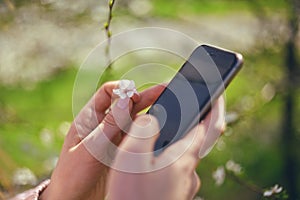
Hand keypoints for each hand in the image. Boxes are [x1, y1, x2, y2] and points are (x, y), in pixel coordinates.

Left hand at [40, 81, 164, 199]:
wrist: (73, 199)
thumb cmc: (72, 175)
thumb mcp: (90, 149)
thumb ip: (109, 125)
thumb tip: (125, 100)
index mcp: (89, 119)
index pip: (107, 93)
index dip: (122, 90)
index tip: (135, 96)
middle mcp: (103, 125)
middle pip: (126, 104)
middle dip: (146, 96)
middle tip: (165, 88)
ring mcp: (113, 137)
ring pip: (134, 120)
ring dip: (151, 111)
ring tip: (169, 102)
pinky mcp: (121, 150)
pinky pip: (137, 136)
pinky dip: (149, 130)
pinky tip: (160, 126)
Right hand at [107, 97, 224, 199]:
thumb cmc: (132, 196)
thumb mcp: (132, 155)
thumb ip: (144, 130)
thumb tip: (153, 120)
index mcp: (184, 158)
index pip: (211, 126)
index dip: (217, 105)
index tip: (218, 90)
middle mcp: (189, 171)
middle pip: (196, 138)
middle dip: (188, 121)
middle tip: (173, 110)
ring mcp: (183, 183)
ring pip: (182, 154)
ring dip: (172, 141)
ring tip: (152, 136)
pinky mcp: (174, 192)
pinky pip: (173, 167)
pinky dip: (165, 156)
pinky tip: (148, 159)